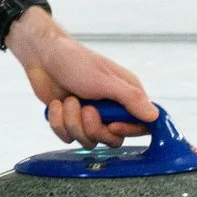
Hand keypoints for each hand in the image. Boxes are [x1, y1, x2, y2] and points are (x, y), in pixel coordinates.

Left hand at [9, 14, 158, 147]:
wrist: (42, 56)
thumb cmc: (75, 61)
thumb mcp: (104, 80)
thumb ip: (130, 98)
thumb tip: (154, 116)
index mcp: (126, 96)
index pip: (141, 126)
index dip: (128, 131)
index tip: (112, 125)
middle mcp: (111, 108)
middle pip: (113, 139)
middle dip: (95, 128)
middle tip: (86, 110)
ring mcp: (90, 116)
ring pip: (89, 140)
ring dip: (73, 123)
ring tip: (68, 102)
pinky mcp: (71, 120)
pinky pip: (68, 137)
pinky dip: (59, 123)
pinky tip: (56, 105)